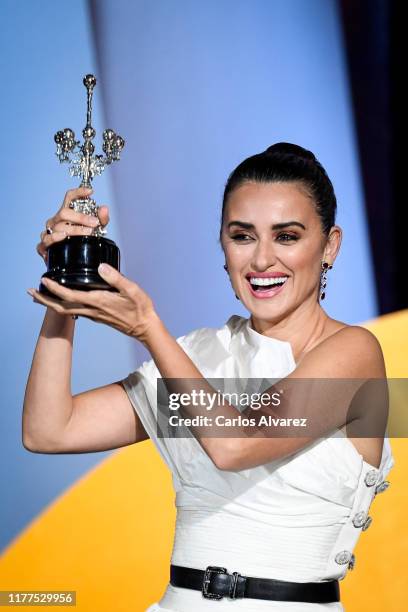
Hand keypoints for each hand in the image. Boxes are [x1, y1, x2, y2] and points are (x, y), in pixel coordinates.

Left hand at [27, 264, 158, 342]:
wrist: (145, 327)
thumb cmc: (140, 309)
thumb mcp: (132, 289)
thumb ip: (116, 278)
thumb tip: (101, 267)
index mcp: (98, 301)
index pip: (69, 295)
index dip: (54, 288)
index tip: (44, 280)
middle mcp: (92, 310)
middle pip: (61, 307)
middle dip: (44, 300)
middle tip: (30, 292)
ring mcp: (93, 315)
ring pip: (65, 310)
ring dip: (51, 303)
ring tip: (40, 295)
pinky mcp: (96, 316)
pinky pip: (74, 311)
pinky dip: (62, 305)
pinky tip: (62, 299)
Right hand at [36, 187, 109, 264]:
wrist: (74, 260)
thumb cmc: (82, 239)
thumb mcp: (97, 229)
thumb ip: (102, 219)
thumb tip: (104, 208)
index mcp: (67, 213)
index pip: (69, 197)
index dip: (78, 192)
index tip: (90, 192)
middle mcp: (56, 220)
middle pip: (64, 213)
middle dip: (81, 217)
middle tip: (94, 223)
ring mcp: (49, 232)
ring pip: (58, 227)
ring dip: (74, 229)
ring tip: (86, 232)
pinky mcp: (44, 246)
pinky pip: (46, 240)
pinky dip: (54, 238)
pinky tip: (63, 237)